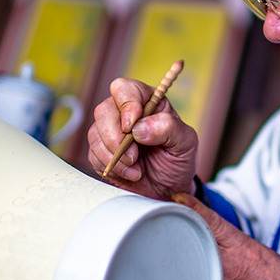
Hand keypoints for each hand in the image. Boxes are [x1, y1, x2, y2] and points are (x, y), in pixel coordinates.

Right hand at [87, 76, 198, 199]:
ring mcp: (111, 132)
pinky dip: (111, 166)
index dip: (126, 105)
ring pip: (95, 133)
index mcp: (147, 102)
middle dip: (116, 137)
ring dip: (114, 155)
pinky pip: (93, 153)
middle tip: (134, 157)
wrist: (168, 190)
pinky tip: (130, 173)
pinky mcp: (101, 151)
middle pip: (104, 110)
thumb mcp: (186, 143)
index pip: (125, 89)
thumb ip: (168, 128)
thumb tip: (139, 127)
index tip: (131, 127)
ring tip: (136, 169)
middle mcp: (125, 113)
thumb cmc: (177, 161)